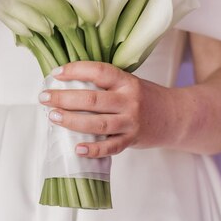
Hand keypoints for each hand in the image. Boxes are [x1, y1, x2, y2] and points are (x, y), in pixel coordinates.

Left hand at [39, 61, 179, 158]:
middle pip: (93, 99)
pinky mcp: (132, 140)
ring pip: (98, 124)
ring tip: (53, 117)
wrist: (175, 116)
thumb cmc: (145, 97)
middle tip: (44, 97)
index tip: (56, 73)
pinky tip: (77, 148)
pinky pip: (111, 147)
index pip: (99, 71)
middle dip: (64, 98)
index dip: (76, 70)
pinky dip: (94, 149)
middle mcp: (129, 101)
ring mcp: (131, 122)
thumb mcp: (129, 82)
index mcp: (126, 81)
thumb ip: (105, 83)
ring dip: (72, 121)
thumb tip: (68, 82)